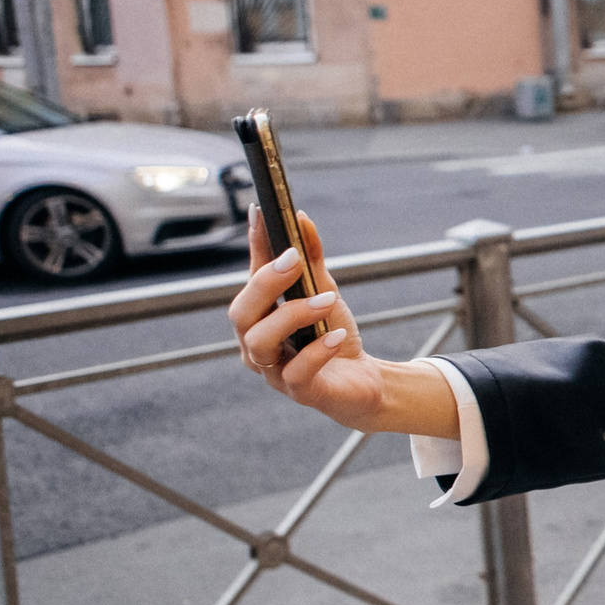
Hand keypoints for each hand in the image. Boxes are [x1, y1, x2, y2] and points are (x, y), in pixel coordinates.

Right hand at [228, 209, 452, 435]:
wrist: (364, 382)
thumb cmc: (333, 336)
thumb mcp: (325, 293)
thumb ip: (312, 261)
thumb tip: (301, 219)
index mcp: (259, 317)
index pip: (249, 277)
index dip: (253, 246)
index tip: (261, 214)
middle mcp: (256, 344)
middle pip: (241, 312)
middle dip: (265, 283)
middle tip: (294, 259)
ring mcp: (274, 370)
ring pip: (260, 341)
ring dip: (293, 314)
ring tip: (327, 300)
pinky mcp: (299, 391)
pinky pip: (296, 372)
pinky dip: (316, 351)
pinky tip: (336, 336)